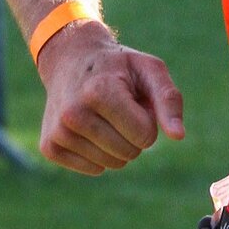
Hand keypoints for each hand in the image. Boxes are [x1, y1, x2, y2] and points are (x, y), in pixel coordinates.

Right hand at [36, 20, 185, 173]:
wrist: (70, 59)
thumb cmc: (119, 66)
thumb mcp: (150, 70)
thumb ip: (169, 100)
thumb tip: (178, 136)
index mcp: (99, 91)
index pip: (145, 135)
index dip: (148, 120)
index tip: (135, 100)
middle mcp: (73, 113)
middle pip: (130, 152)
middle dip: (134, 134)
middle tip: (119, 107)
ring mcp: (58, 132)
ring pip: (112, 163)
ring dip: (118, 144)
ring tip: (104, 114)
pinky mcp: (49, 147)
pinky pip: (94, 169)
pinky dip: (100, 153)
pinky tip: (89, 127)